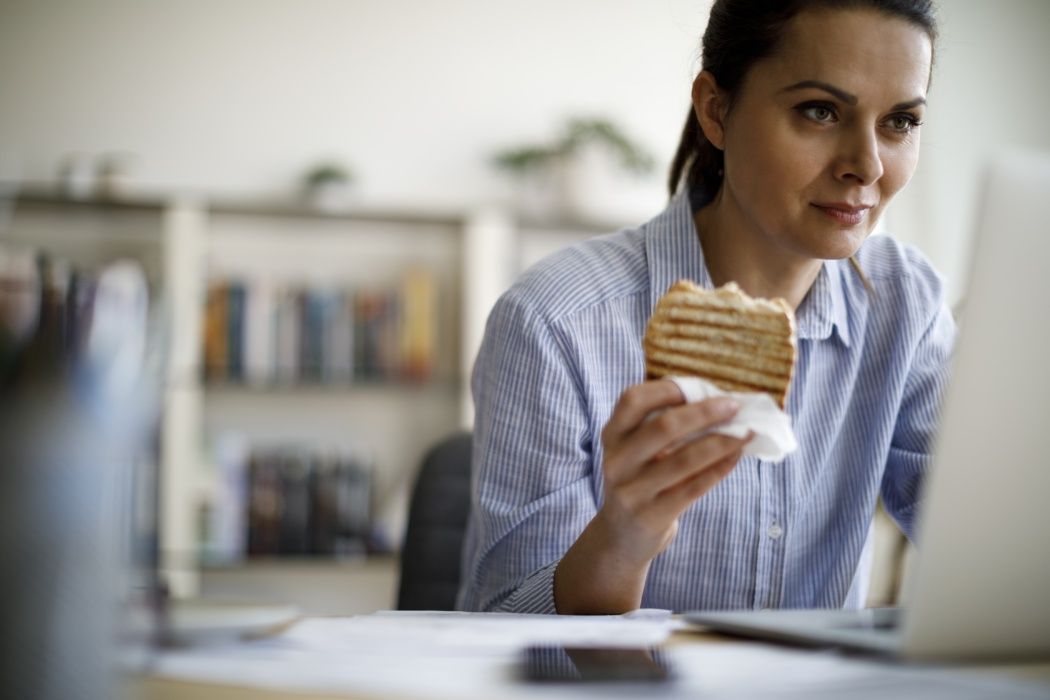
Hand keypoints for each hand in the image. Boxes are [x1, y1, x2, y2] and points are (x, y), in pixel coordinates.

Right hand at [554, 379, 747, 613]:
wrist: (621, 537)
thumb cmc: (639, 481)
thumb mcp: (635, 452)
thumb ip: (662, 428)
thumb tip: (718, 403)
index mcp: (612, 436)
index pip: (633, 401)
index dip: (666, 389)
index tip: (699, 386)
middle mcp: (617, 461)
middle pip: (663, 427)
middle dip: (704, 413)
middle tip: (734, 406)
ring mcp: (632, 491)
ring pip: (684, 459)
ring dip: (721, 442)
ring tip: (746, 432)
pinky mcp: (651, 516)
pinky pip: (693, 487)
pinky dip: (719, 468)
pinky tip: (736, 456)